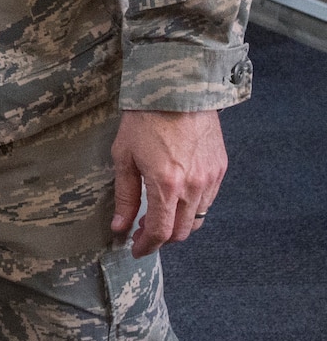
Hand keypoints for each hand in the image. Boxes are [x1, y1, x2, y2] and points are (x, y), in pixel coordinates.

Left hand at [111, 109, 227, 256]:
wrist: (178, 91)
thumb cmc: (144, 119)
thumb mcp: (124, 156)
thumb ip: (124, 195)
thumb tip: (120, 226)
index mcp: (166, 185)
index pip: (160, 232)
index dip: (146, 246)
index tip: (135, 249)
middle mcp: (193, 187)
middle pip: (181, 232)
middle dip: (161, 239)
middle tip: (142, 232)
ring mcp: (210, 179)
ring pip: (197, 219)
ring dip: (177, 225)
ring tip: (157, 215)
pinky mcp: (220, 170)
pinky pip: (207, 201)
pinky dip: (191, 208)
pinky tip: (175, 198)